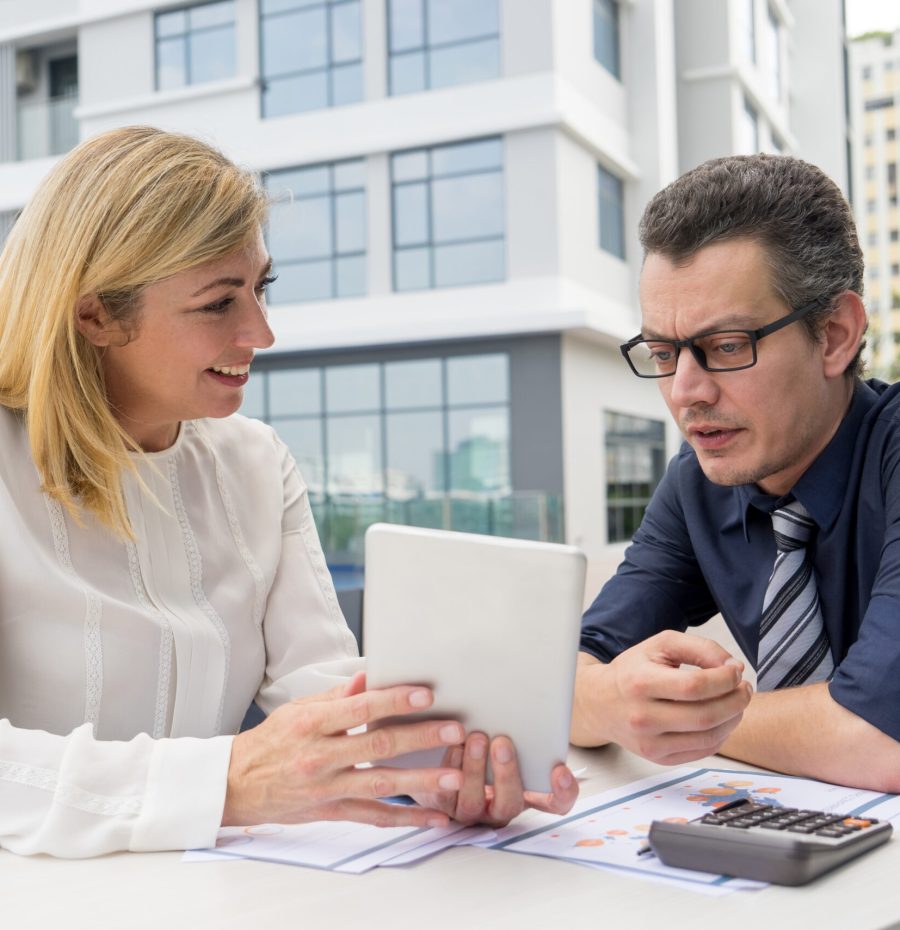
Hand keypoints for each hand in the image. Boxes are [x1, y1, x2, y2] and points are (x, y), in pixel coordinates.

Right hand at [222, 672, 466, 828]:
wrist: (235, 785)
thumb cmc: (271, 741)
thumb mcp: (298, 710)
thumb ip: (337, 697)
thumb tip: (369, 676)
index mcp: (313, 724)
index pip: (360, 708)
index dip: (394, 700)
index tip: (426, 694)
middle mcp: (320, 757)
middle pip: (378, 745)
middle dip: (420, 738)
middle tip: (455, 730)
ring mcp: (327, 788)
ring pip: (381, 784)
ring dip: (421, 781)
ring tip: (454, 775)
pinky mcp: (331, 812)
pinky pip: (373, 816)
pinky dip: (406, 818)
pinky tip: (434, 817)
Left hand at [411, 732, 577, 827]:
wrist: (445, 759)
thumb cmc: (489, 746)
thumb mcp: (513, 740)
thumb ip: (525, 732)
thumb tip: (526, 696)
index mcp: (527, 794)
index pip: (556, 803)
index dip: (562, 792)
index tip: (558, 770)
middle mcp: (500, 807)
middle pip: (510, 803)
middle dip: (506, 773)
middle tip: (503, 743)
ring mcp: (471, 810)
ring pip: (473, 801)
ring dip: (475, 769)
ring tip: (476, 738)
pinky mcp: (443, 805)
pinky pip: (445, 794)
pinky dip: (450, 766)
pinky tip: (453, 744)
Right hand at [571, 631, 752, 764]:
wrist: (600, 703)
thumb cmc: (632, 672)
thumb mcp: (660, 645)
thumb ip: (698, 648)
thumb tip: (732, 667)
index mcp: (639, 682)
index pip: (694, 686)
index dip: (724, 679)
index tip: (736, 671)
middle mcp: (642, 716)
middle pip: (705, 715)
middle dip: (736, 700)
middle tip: (744, 688)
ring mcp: (649, 742)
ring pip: (708, 737)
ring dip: (733, 719)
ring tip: (736, 702)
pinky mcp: (658, 758)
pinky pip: (702, 751)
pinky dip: (721, 735)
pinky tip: (721, 719)